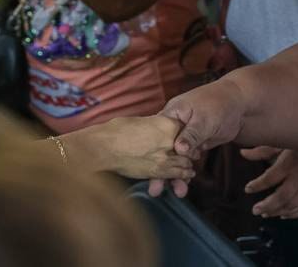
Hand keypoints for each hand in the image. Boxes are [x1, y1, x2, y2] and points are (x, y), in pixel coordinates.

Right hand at [72, 115, 196, 181]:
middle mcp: (170, 141)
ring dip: (188, 166)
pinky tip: (186, 176)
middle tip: (191, 155)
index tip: (186, 137)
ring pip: (185, 163)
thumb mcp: (139, 121)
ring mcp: (166, 157)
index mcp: (166, 124)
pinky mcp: (159, 171)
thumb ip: (154, 125)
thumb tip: (155, 128)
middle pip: (189, 148)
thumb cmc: (117, 130)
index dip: (187, 134)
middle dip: (190, 152)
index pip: (185, 129)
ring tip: (190, 170)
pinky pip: (176, 174)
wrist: (106, 147)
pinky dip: (182, 176)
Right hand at [146, 78, 245, 197]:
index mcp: (171, 114)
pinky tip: (183, 186)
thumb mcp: (203, 119)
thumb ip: (191, 134)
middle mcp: (174, 126)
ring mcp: (184, 136)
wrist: (238, 104)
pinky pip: (186, 161)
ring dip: (174, 175)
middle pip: (163, 150)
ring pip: (175, 158)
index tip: (149, 171)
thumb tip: (178, 149)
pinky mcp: (195, 144)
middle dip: (160, 170)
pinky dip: (185, 172)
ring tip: (177, 192)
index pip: (156, 135)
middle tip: (155, 189)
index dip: (152, 153)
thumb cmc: (218, 104)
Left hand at [242, 146, 297, 219]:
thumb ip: (261, 150)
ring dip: (278, 211)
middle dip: (268, 205)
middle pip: (282, 196)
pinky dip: (293, 214)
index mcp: (289, 163)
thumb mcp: (281, 144)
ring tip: (265, 213)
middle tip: (255, 210)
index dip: (258, 185)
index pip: (270, 177)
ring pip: (292, 205)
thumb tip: (242, 153)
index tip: (247, 189)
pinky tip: (283, 215)